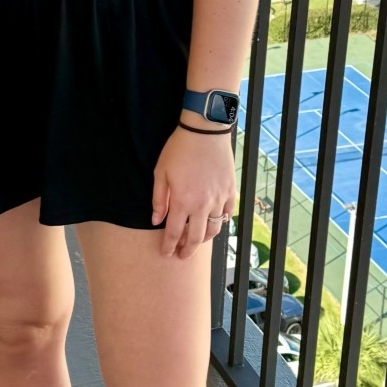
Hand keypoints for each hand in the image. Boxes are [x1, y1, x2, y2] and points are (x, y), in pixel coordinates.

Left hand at [151, 125, 236, 258]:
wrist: (205, 132)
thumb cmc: (179, 149)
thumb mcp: (161, 173)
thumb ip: (159, 199)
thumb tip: (156, 220)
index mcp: (182, 201)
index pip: (174, 232)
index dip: (169, 246)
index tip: (166, 253)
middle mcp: (202, 205)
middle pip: (196, 237)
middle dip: (188, 250)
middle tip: (182, 255)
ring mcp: (219, 199)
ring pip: (214, 229)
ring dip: (205, 239)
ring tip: (197, 240)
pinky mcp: (230, 191)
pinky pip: (228, 215)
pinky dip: (221, 222)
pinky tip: (215, 223)